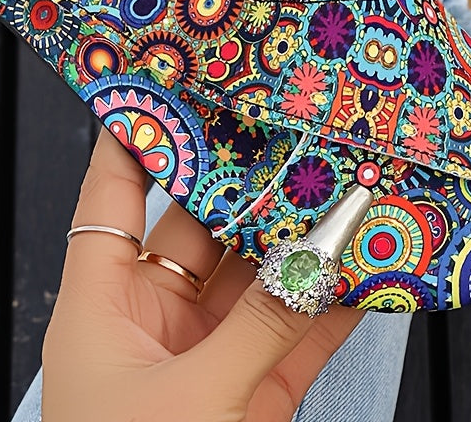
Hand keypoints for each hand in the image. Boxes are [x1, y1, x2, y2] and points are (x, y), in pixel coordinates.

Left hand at [40, 130, 359, 421]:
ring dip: (302, 245)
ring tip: (350, 191)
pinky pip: (295, 338)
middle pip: (201, 229)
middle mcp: (151, 322)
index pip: (112, 197)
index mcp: (102, 308)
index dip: (138, 138)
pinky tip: (368, 272)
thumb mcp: (191, 400)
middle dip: (251, 187)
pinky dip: (331, 307)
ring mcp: (203, 361)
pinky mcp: (250, 402)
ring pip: (257, 282)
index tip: (176, 80)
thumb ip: (261, 327)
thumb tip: (321, 258)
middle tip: (298, 134)